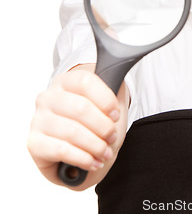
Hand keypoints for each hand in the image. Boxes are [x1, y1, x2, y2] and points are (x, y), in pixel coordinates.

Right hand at [27, 64, 127, 187]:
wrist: (80, 150)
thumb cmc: (94, 123)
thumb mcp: (107, 103)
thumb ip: (113, 86)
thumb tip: (121, 65)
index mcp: (66, 81)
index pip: (85, 82)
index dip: (105, 99)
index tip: (116, 114)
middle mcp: (48, 97)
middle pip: (81, 108)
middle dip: (103, 127)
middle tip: (112, 137)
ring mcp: (38, 120)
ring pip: (72, 131)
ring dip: (95, 145)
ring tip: (105, 153)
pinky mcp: (34, 143)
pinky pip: (61, 150)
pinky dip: (82, 158)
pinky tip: (92, 162)